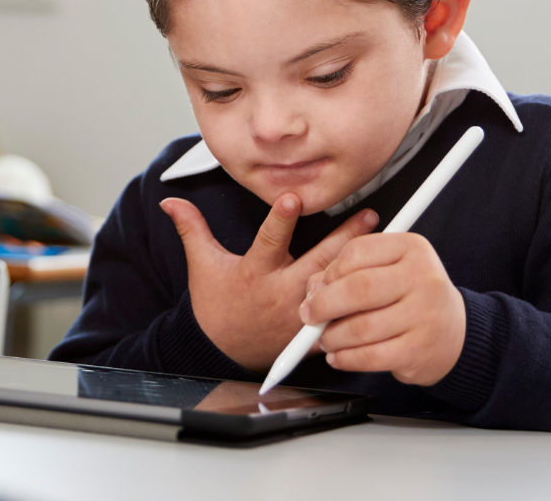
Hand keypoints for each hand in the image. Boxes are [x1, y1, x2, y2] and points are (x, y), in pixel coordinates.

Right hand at [159, 194, 377, 371]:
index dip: (280, 220)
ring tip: (381, 239)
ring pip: (336, 285)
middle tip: (368, 215)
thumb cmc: (217, 305)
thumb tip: (169, 201)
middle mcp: (282, 293)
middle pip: (317, 261)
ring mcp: (301, 314)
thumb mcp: (202, 266)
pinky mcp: (312, 333)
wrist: (223, 353)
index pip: (269, 241)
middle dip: (344, 237)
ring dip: (359, 263)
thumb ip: (192, 230)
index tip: (293, 198)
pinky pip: (342, 318)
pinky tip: (381, 284)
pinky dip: (361, 302)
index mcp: (255, 273)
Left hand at [301, 233, 465, 385]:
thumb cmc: (413, 297)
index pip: (358, 251)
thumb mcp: (390, 269)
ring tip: (325, 338)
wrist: (455, 333)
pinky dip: (346, 358)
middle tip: (310, 315)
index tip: (318, 287)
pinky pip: (370, 356)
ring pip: (361, 327)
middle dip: (323, 305)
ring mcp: (423, 315)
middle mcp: (422, 277)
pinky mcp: (418, 349)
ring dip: (332, 336)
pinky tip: (339, 356)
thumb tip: (313, 289)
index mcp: (412, 248)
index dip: (329, 271)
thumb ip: (350, 272)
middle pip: (358, 289)